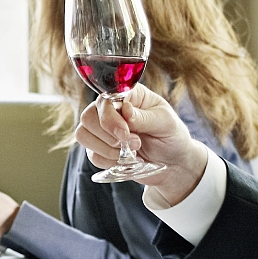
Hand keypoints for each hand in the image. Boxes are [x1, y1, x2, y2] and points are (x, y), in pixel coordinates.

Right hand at [73, 86, 209, 205]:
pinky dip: (108, 161)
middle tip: (135, 144)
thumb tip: (125, 111)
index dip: (110, 117)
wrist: (174, 163)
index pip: (105, 98)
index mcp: (128, 95)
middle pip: (88, 116)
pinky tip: (126, 160)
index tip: (125, 133)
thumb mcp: (165, 123)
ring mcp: (103, 129)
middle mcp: (111, 109)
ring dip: (107, 149)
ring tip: (132, 153)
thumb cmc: (172, 136)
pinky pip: (91, 154)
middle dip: (108, 136)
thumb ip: (144, 117)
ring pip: (83, 135)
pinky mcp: (100, 148)